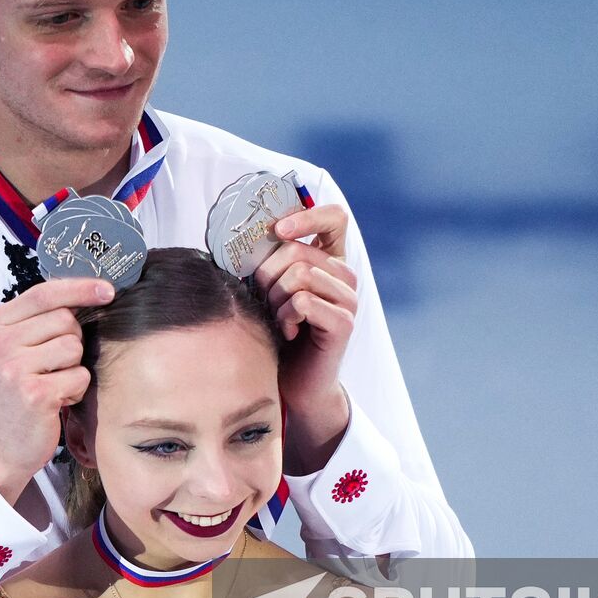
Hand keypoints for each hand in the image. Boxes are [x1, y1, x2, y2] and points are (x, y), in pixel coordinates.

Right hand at [0, 278, 112, 503]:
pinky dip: (76, 390)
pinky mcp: (34, 394)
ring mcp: (14, 368)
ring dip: (74, 367)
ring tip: (53, 383)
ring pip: (74, 347)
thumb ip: (39, 320)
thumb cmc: (15, 393)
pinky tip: (57, 401)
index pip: (44, 292)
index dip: (80, 287)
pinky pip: (79, 376)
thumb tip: (89, 290)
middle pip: (65, 319)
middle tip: (53, 366)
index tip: (107, 289)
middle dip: (72, 341)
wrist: (0, 445)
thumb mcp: (14, 349)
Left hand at [252, 204, 356, 471]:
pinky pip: (304, 301)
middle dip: (269, 275)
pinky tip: (286, 332)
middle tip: (267, 302)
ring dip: (275, 298)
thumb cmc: (275, 332)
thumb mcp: (270, 289)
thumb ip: (269, 260)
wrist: (291, 382)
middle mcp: (345, 275)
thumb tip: (247, 233)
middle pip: (298, 250)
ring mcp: (349, 299)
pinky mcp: (344, 323)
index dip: (307, 215)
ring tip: (278, 319)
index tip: (278, 230)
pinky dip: (285, 316)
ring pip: (299, 274)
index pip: (334, 217)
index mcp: (330, 260)